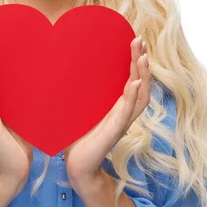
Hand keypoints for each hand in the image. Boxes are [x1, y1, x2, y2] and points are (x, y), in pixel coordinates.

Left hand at [63, 35, 150, 185]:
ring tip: (142, 57)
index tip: (135, 40)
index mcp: (118, 107)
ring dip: (142, 76)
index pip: (133, 79)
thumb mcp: (80, 112)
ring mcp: (121, 123)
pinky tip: (134, 84)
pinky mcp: (114, 132)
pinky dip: (132, 98)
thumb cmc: (77, 139)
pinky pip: (127, 113)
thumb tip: (63, 70)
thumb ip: (80, 95)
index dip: (136, 61)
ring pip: (140, 96)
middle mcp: (124, 113)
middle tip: (140, 40)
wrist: (77, 167)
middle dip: (141, 61)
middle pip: (141, 83)